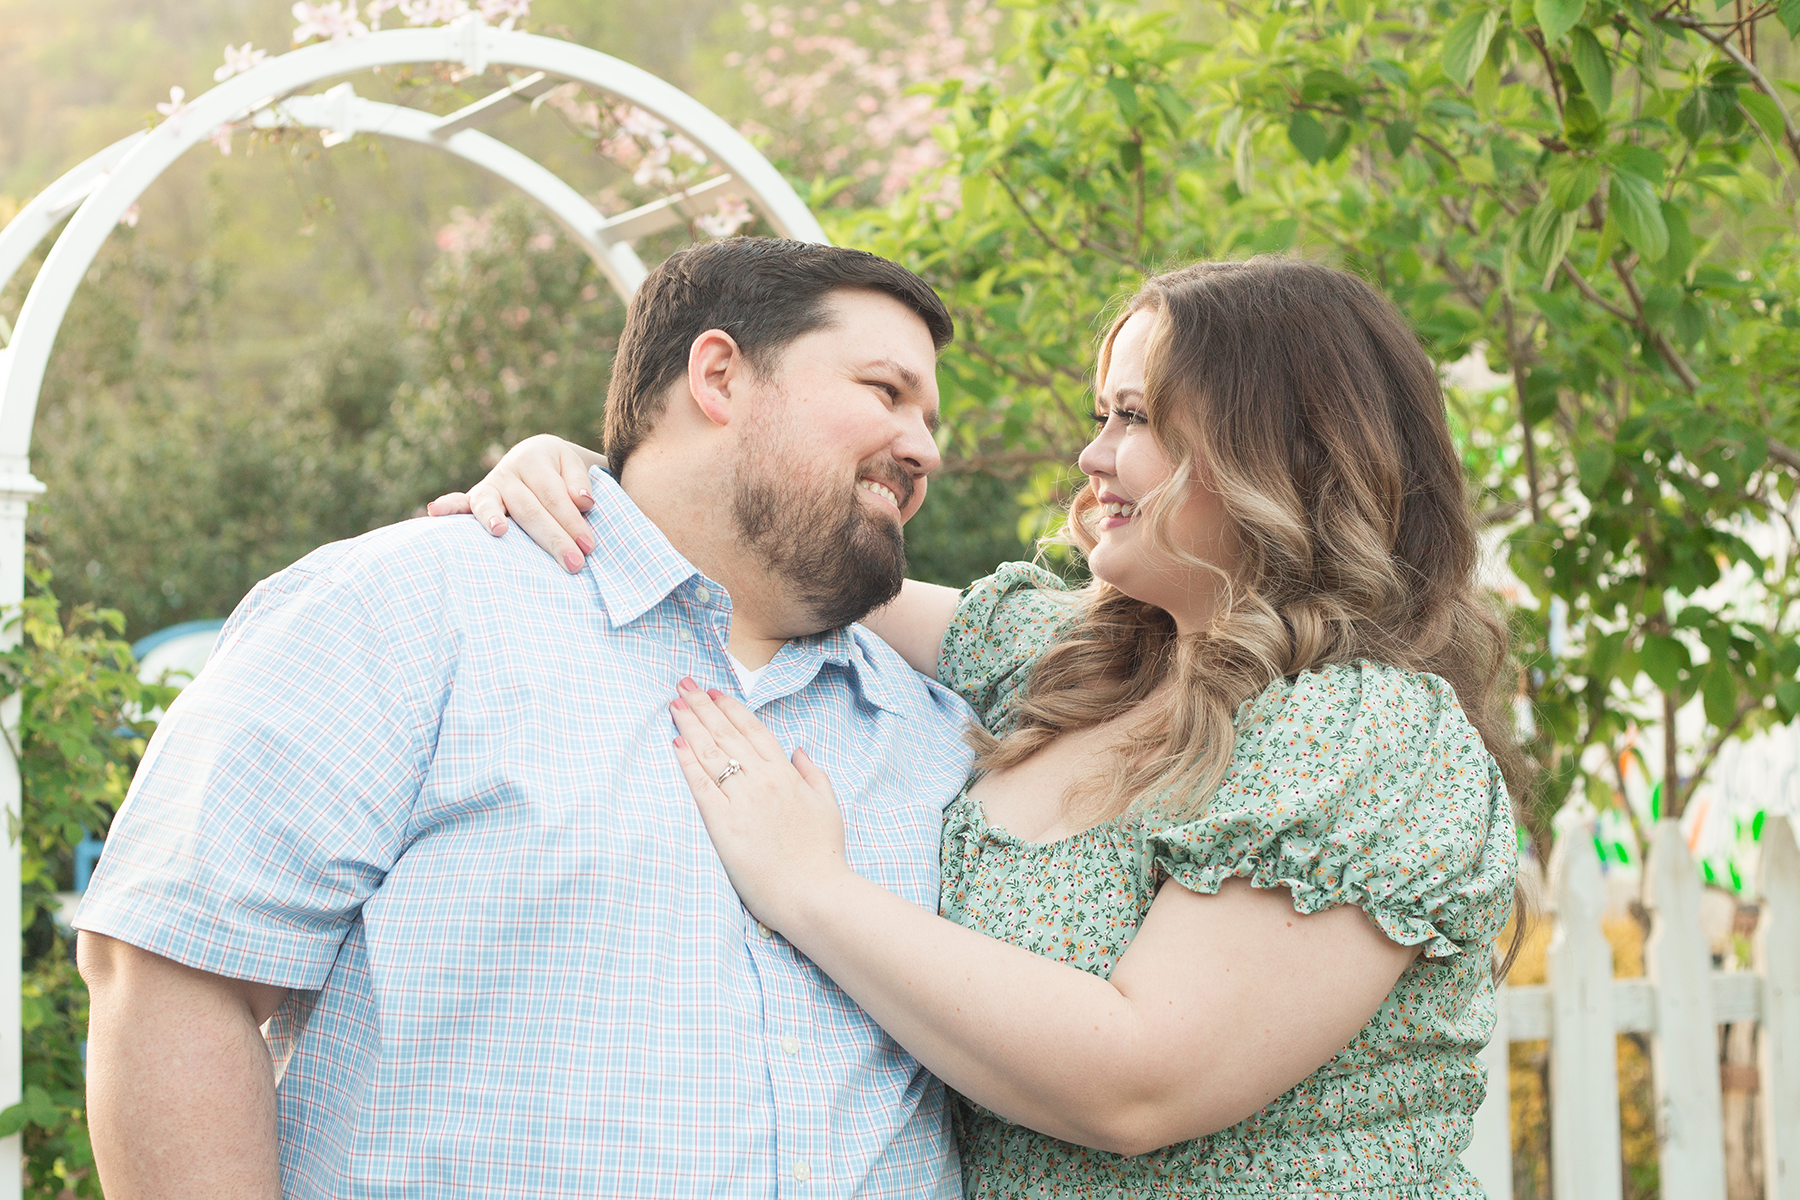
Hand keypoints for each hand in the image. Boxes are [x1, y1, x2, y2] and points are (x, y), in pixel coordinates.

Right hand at [425, 434, 603, 573]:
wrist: (536, 458)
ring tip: (499, 532)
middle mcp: (508, 470)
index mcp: (534, 458)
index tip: (589, 547)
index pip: (554, 496)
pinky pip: (460, 503)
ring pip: (493, 505)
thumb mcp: (573, 467)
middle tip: (575, 564)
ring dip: (493, 518)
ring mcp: (489, 485)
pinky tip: (436, 512)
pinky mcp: (475, 499)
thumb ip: (578, 483)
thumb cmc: (560, 472)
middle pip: (530, 508)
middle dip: (553, 538)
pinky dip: (448, 506)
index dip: (572, 522)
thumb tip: (583, 502)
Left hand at [668, 678, 851, 931]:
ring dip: (690, 725)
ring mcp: (742, 801)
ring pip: (711, 753)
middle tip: (683, 683)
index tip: (713, 691)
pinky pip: (701, 786)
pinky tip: (675, 743)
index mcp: (786, 774)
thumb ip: (812, 774)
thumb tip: (798, 751)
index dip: (730, 708)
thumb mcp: (828, 806)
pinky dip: (687, 762)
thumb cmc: (824, 855)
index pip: (753, 730)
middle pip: (726, 734)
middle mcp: (762, 780)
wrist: (814, 894)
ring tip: (674, 703)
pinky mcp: (724, 825)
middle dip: (703, 705)